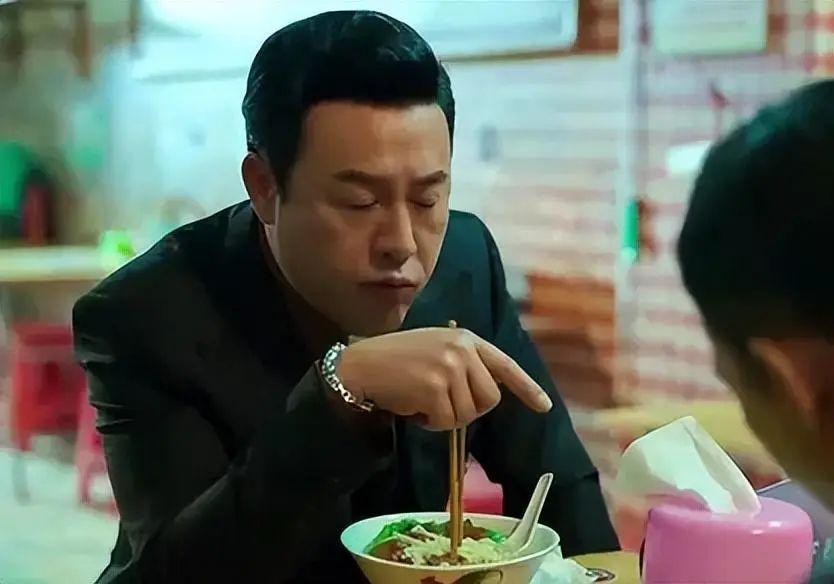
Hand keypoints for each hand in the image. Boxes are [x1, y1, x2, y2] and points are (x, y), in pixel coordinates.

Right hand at [337, 327, 552, 430]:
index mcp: (466, 339)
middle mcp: (462, 349)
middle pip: (489, 399)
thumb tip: (487, 397)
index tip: (544, 407)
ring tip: (423, 402)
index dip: (527, 388)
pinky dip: (432, 424)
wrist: (362, 365)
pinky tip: (415, 409)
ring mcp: (449, 367)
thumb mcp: (437, 350)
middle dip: (469, 410)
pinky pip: (447, 422)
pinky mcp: (435, 387)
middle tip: (442, 404)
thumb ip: (464, 365)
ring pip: (469, 414)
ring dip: (446, 418)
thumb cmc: (397, 361)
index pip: (505, 365)